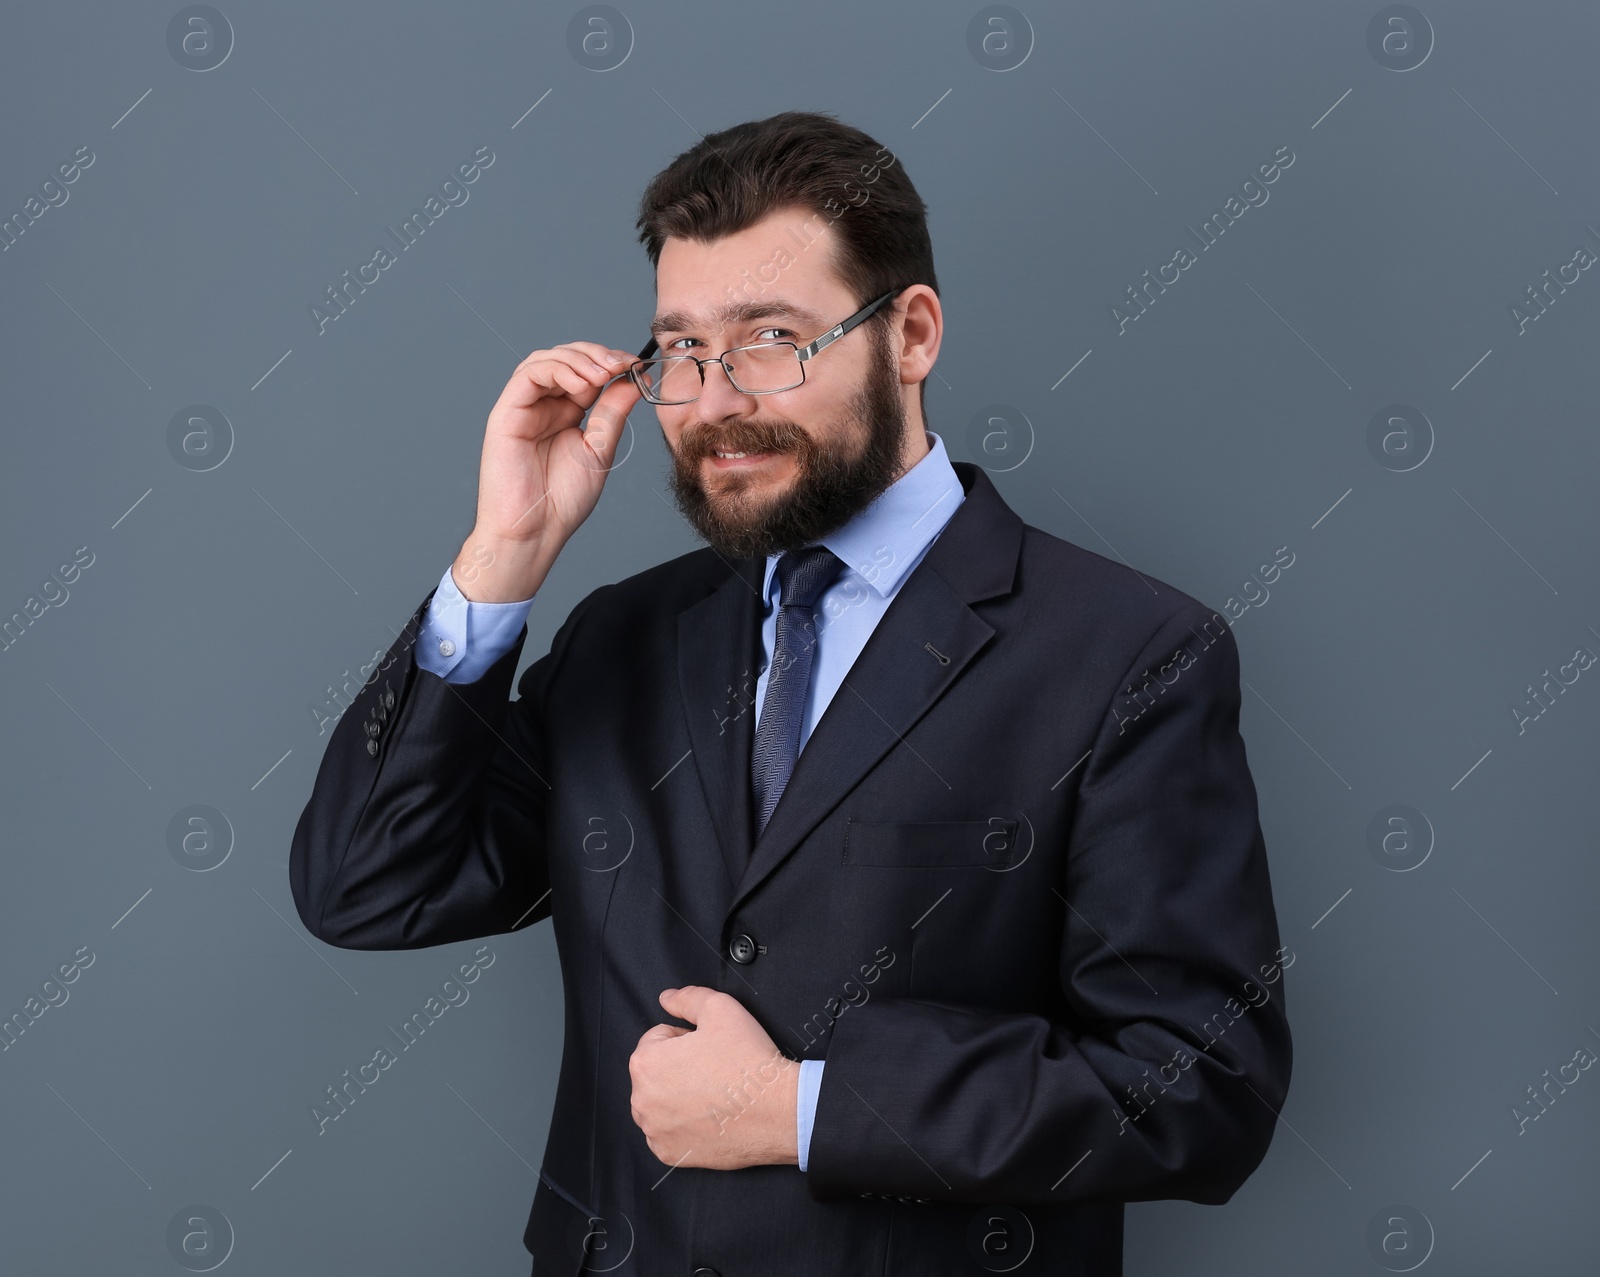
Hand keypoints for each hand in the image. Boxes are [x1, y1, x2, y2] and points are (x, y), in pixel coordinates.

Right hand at [454, 340, 643, 600]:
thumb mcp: (599, 449)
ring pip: (546, 359)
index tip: (637, 366)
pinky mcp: (507, 412)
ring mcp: (524, 407)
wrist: (536, 530)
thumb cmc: (561, 500)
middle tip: (621, 364)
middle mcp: (543, 405)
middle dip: (596, 355)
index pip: (586, 371)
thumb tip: (633, 381)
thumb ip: (612, 413)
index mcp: (566, 412)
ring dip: (578, 359)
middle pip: (566, 358)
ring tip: (603, 373)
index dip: (611, 362)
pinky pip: (528, 375)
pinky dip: (557, 370)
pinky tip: (582, 384)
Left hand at [628, 986, 799, 1170]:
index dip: (686, 1038)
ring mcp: (655, 1132)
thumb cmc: (749, 1062)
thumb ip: (687, 997)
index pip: (657, 1038)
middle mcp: (642, 1101)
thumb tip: (667, 998)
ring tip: (713, 1093)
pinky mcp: (670, 1154)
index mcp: (646, 1063)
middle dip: (679, 1067)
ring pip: (661, 1102)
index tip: (709, 1048)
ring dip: (679, 1095)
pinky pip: (669, 1132)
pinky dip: (684, 1124)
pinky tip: (710, 1116)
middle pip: (656, 1072)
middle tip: (714, 1069)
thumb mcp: (721, 1008)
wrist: (778, 1112)